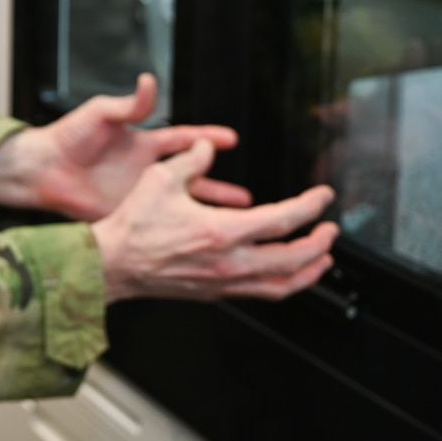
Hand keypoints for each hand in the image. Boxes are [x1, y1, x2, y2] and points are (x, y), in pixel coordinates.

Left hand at [0, 73, 252, 220]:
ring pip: (180, 205)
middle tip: (247, 197)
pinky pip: (157, 223)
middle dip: (218, 185)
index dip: (208, 139)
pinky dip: (177, 231)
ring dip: (204, 213)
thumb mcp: (100, 114)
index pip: (184, 139)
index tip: (232, 139)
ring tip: (229, 224)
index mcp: (143, 142)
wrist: (41, 170)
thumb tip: (148, 81)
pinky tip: (192, 239)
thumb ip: (128, 103)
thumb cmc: (66, 136)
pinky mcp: (126, 213)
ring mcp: (137, 194)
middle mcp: (145, 169)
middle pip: (191, 178)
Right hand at [91, 139, 337, 302]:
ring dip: (309, 272)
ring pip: (282, 285)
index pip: (282, 220)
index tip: (322, 197)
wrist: (112, 264)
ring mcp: (223, 282)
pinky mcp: (214, 293)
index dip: (309, 206)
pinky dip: (283, 284)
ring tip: (322, 259)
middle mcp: (229, 262)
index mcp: (221, 231)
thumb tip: (208, 147)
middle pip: (293, 259)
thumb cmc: (132, 227)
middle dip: (320, 244)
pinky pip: (261, 294)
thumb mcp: (160, 179)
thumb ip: (191, 160)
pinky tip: (284, 275)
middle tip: (330, 230)